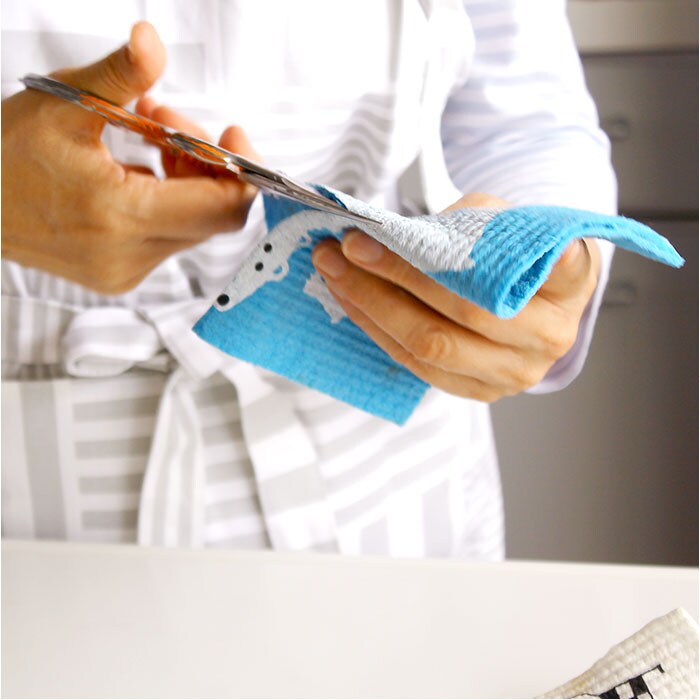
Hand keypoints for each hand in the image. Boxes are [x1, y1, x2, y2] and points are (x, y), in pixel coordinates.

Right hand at [1, 22, 257, 293]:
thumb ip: (119, 74)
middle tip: (166, 122)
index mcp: (122, 216)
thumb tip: (152, 39)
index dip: (243, 171)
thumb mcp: (63, 101)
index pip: (222, 208)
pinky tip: (137, 171)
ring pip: (192, 225)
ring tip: (146, 137)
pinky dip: (167, 201)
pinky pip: (169, 237)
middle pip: (212, 214)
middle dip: (205, 163)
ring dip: (185, 179)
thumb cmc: (8, 153)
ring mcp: (126, 272)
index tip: (233, 134)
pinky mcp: (120, 276)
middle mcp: (130, 255)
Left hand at [311, 193, 600, 401]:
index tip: (408, 231)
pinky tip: (351, 299)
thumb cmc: (517, 254)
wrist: (532, 299)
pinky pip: (417, 365)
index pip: (520, 266)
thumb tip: (388, 234)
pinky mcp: (478, 391)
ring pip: (431, 346)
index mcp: (569, 286)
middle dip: (395, 276)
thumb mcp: (503, 221)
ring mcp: (513, 373)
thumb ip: (463, 226)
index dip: (478, 252)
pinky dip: (377, 328)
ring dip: (372, 306)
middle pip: (463, 313)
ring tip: (336, 271)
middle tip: (350, 247)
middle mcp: (547, 337)